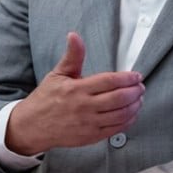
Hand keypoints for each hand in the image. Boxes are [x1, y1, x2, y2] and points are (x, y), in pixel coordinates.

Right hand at [5, 32, 143, 155]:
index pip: (109, 81)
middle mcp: (84, 107)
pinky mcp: (91, 137)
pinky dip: (128, 121)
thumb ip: (72, 56)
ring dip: (135, 106)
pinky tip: (132, 114)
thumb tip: (74, 35)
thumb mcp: (57, 74)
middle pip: (119, 98)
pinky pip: (116, 129)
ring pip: (121, 115)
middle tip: (140, 86)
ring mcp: (89, 124)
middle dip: (135, 91)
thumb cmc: (45, 99)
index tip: (136, 76)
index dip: (127, 78)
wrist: (32, 126)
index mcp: (76, 89)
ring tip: (139, 99)